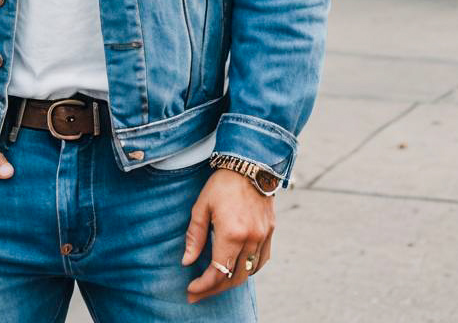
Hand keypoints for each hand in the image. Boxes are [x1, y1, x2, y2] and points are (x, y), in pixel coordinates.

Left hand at [181, 168, 274, 304]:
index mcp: (231, 234)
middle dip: (214, 289)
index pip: (217, 272)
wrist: (250, 164)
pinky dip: (249, 270)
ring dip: (231, 282)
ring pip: (249, 272)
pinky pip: (262, 261)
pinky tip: (238, 270)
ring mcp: (263, 237)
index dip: (203, 285)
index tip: (191, 290)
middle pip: (234, 278)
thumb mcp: (202, 206)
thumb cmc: (222, 183)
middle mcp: (250, 239)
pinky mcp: (270, 232)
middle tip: (198, 294)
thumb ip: (194, 235)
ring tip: (215, 285)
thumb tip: (187, 261)